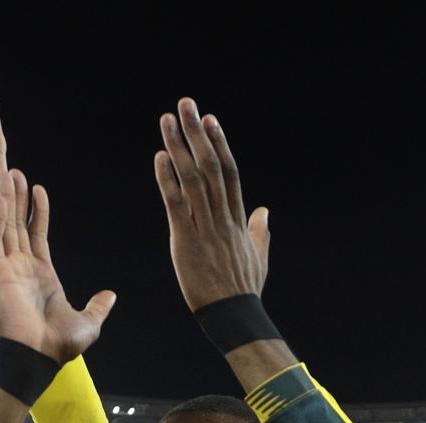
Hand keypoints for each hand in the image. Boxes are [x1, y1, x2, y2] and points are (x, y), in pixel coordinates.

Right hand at [0, 170, 115, 362]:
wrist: (38, 355)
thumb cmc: (59, 344)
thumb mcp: (88, 322)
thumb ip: (97, 306)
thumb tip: (110, 295)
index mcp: (42, 275)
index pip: (37, 235)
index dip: (37, 212)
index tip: (38, 190)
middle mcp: (22, 268)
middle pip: (18, 224)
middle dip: (17, 198)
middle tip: (14, 172)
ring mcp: (8, 268)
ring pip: (5, 225)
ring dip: (5, 200)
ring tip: (6, 174)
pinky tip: (0, 198)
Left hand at [154, 97, 269, 311]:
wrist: (234, 315)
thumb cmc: (245, 289)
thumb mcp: (259, 256)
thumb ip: (261, 231)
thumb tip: (264, 211)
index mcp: (238, 219)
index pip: (229, 172)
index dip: (219, 144)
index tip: (210, 120)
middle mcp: (222, 217)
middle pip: (210, 166)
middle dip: (197, 133)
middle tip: (186, 104)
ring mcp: (205, 227)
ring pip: (193, 179)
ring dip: (179, 146)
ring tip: (167, 120)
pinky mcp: (186, 241)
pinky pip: (177, 205)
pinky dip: (168, 180)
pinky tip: (160, 157)